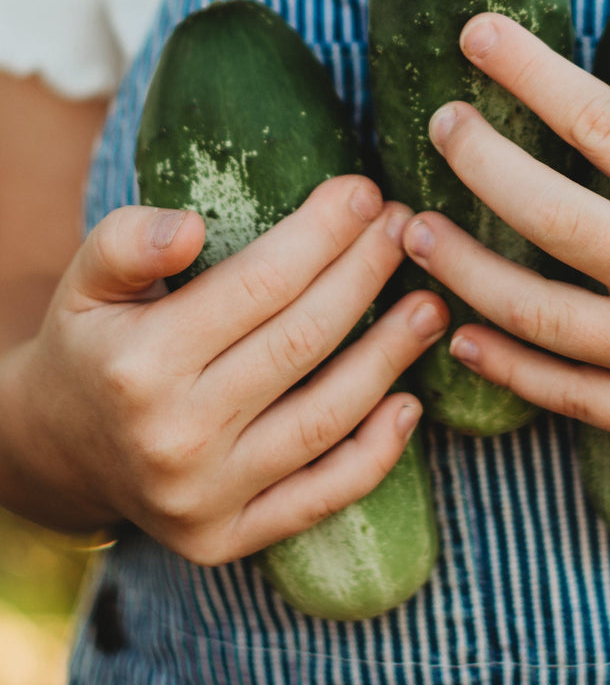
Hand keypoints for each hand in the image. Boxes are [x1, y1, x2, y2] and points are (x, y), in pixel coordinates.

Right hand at [0, 176, 447, 563]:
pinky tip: (411, 403)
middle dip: (367, 274)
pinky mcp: (227, 536)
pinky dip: (375, 454)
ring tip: (433, 305)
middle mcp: (173, 436)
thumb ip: (126, 244)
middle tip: (409, 230)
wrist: (55, 453)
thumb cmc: (90, 349)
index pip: (261, 283)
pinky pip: (320, 496)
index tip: (366, 195)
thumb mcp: (85, 283)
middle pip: (304, 340)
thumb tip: (192, 227)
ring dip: (391, 357)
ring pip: (326, 417)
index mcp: (139, 363)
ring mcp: (204, 496)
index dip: (324, 232)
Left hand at [401, 0, 609, 461]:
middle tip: (439, 124)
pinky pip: (569, 395)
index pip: (601, 127)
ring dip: (464, 271)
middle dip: (480, 163)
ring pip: (538, 314)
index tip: (475, 34)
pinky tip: (460, 335)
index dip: (530, 73)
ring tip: (412, 229)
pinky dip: (509, 368)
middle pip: (551, 216)